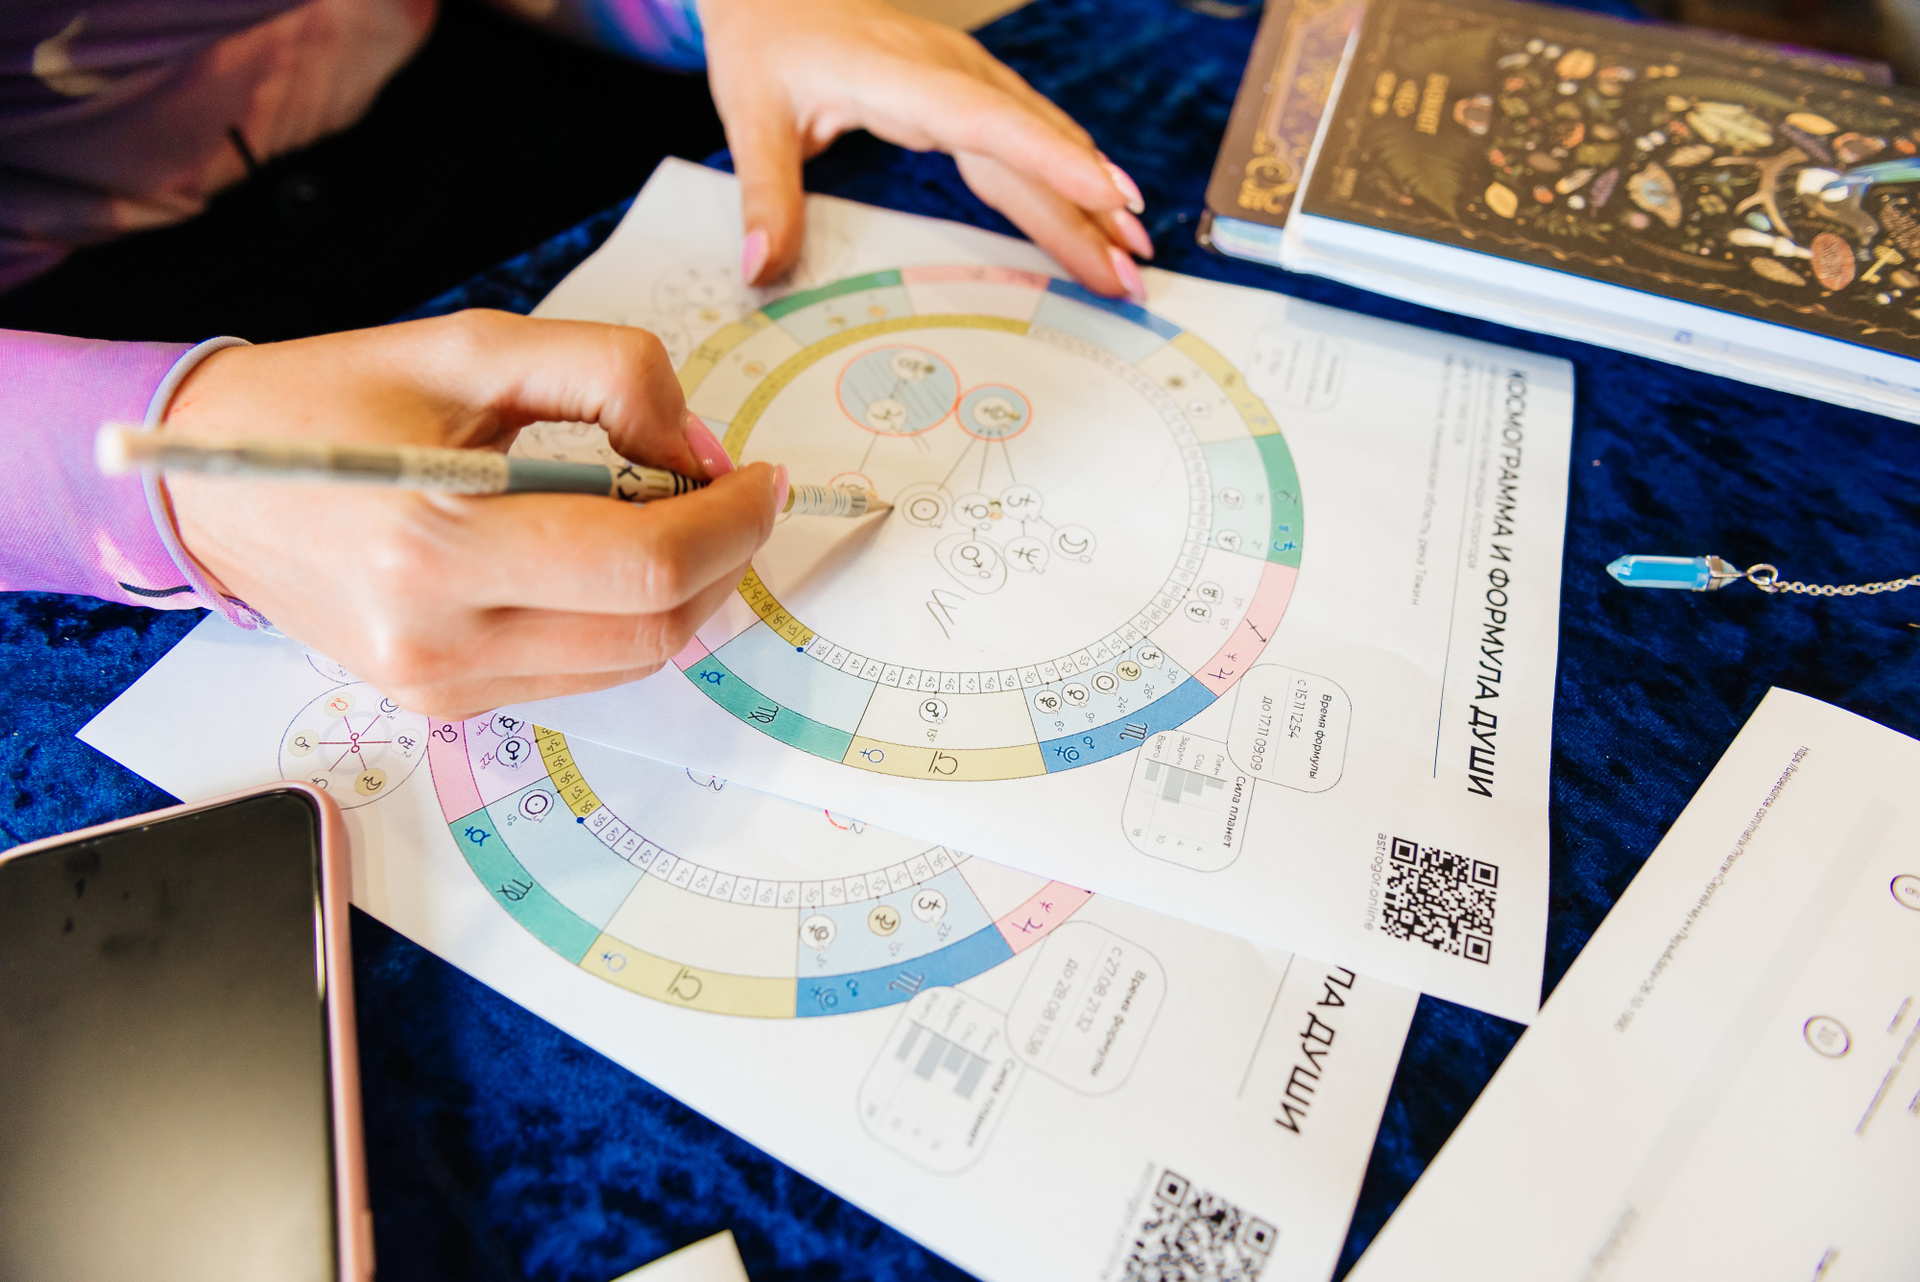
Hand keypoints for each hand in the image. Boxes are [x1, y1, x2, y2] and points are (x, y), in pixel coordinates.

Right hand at [161, 311, 781, 717]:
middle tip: (736, 494)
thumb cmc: (330, 402)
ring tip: (674, 516)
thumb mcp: (474, 347)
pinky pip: (580, 673)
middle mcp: (437, 636)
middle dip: (725, 558)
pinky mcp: (443, 702)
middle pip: (655, 627)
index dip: (732, 520)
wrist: (210, 485)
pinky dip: (624, 616)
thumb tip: (701, 449)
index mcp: (434, 541)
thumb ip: (610, 375)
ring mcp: (440, 685)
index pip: (644, 563)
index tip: (760, 476)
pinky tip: (609, 556)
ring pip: (630, 661)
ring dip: (684, 591)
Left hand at [698, 0, 1151, 298]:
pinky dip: (1070, 174)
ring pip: (1042, 142)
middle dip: (1088, 211)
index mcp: (903, 77)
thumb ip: (766, 194)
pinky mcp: (969, 91)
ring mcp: (967, 79)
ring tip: (1131, 253)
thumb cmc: (766, 42)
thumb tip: (761, 267)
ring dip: (1090, 198)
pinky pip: (1031, 136)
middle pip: (1031, 148)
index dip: (1053, 163)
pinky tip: (1101, 208)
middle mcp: (950, 74)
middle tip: (1130, 272)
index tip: (1109, 198)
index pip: (991, 123)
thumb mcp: (750, 116)